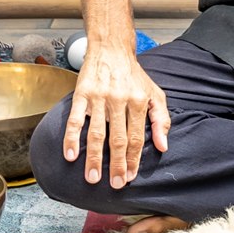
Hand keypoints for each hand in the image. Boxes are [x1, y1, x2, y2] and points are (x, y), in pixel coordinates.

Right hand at [62, 44, 170, 189]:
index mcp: (138, 101)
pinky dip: (72, 138)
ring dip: (94, 158)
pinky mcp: (82, 93)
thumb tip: (163, 146)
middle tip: (116, 185)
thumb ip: (161, 119)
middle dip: (117, 164)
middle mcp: (119, 99)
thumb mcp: (154, 93)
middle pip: (118, 139)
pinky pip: (76, 119)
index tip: (131, 177)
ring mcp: (99, 97)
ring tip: (93, 178)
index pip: (136, 137)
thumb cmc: (134, 75)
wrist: (112, 47)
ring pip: (97, 132)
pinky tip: (70, 155)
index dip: (134, 159)